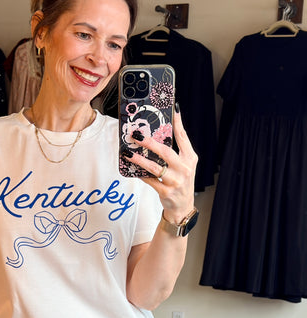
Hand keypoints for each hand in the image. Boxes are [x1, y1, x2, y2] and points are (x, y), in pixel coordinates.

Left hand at [127, 108, 197, 223]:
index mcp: (190, 158)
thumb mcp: (183, 166)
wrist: (182, 207)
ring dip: (139, 159)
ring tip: (128, 153)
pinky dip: (140, 174)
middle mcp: (185, 169)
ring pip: (155, 167)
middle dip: (149, 143)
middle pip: (165, 152)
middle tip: (137, 135)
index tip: (173, 110)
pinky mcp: (166, 192)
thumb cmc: (181, 182)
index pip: (183, 137)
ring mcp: (176, 181)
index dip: (177, 123)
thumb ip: (174, 152)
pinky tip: (131, 169)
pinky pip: (150, 180)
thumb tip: (156, 134)